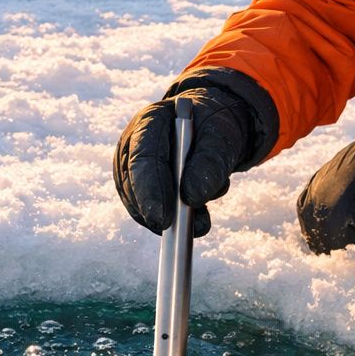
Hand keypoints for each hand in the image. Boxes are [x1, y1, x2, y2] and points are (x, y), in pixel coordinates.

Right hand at [114, 84, 257, 236]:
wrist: (213, 129)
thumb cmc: (215, 127)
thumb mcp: (222, 138)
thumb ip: (209, 162)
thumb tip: (191, 197)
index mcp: (150, 122)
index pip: (142, 157)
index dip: (150, 190)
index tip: (164, 218)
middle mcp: (133, 145)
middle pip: (132, 184)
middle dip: (156, 211)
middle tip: (181, 234)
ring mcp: (132, 168)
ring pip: (138, 203)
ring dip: (169, 216)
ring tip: (203, 220)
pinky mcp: (141, 188)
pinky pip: (149, 211)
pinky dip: (173, 220)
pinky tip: (197, 220)